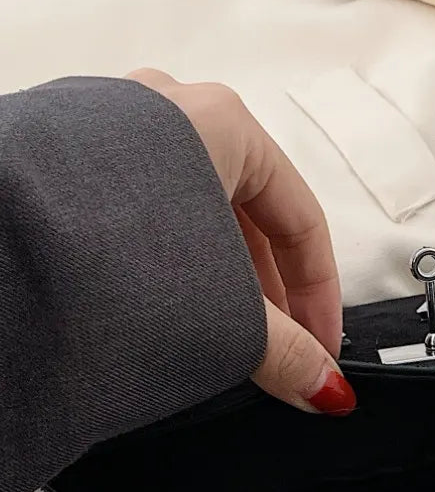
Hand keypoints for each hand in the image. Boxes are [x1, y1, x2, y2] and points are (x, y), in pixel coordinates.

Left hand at [127, 69, 354, 414]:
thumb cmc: (104, 253)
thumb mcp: (224, 316)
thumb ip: (286, 352)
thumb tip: (320, 384)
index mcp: (222, 120)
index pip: (301, 219)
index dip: (320, 298)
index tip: (320, 350)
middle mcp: (163, 107)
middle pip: (244, 214)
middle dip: (264, 293)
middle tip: (273, 353)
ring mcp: (103, 127)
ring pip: (185, 213)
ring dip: (210, 279)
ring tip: (209, 338)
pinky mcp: (57, 161)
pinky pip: (133, 214)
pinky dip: (158, 263)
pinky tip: (151, 310)